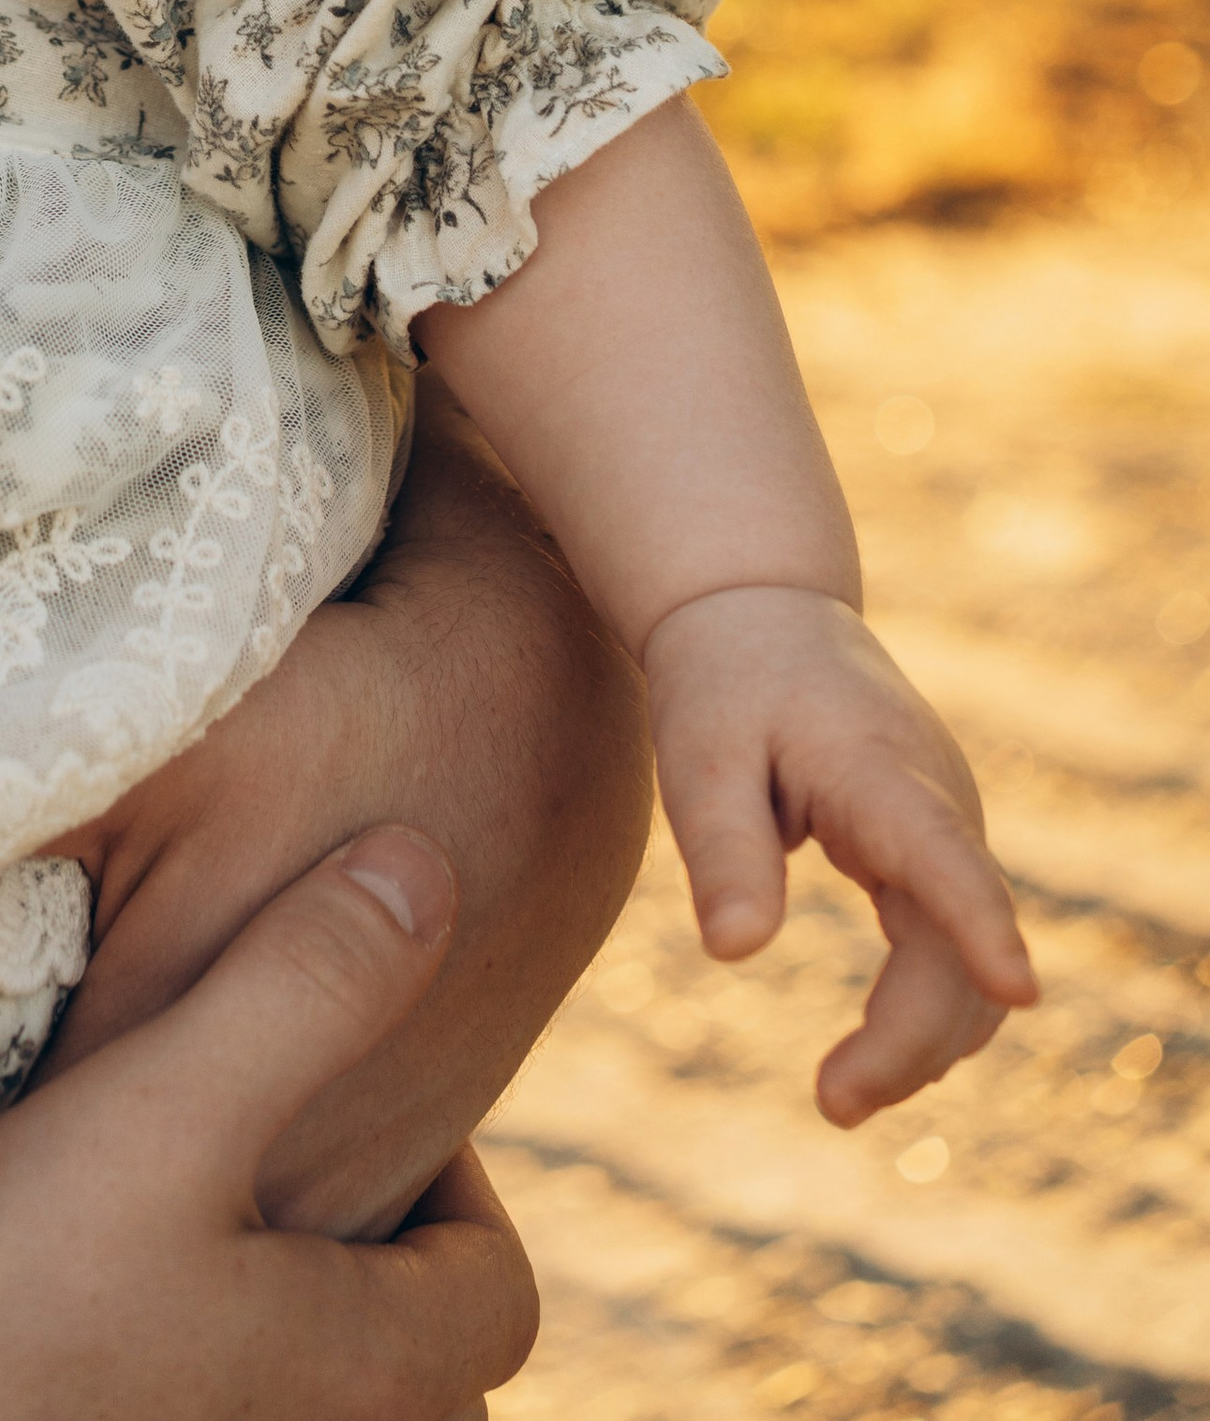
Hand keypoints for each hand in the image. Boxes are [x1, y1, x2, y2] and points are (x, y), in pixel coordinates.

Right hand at [0, 829, 536, 1420]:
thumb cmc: (5, 1315)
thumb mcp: (159, 1112)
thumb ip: (303, 991)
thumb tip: (422, 870)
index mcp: (373, 1371)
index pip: (496, 1293)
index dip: (457, 1186)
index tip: (354, 1102)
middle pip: (418, 1366)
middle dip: (375, 1261)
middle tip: (274, 1158)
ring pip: (315, 1397)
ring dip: (283, 1316)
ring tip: (186, 1218)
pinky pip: (216, 1410)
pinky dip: (200, 1360)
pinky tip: (96, 1295)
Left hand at [645, 583, 1038, 1124]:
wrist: (762, 614)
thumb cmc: (723, 683)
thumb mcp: (697, 753)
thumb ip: (721, 847)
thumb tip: (734, 953)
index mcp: (879, 771)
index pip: (942, 854)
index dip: (981, 925)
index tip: (1022, 990)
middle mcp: (938, 803)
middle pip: (956, 945)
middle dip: (910, 1039)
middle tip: (831, 1104)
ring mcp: (949, 829)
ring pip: (967, 961)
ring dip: (924, 1040)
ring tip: (839, 1094)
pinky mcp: (938, 848)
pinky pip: (954, 947)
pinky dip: (930, 1010)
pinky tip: (877, 1057)